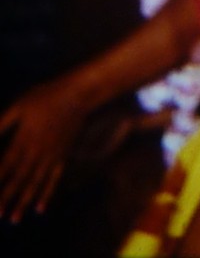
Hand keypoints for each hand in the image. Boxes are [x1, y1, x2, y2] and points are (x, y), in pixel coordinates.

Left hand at [0, 77, 87, 222]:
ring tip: (13, 219)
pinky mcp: (62, 157)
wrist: (77, 95)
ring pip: (35, 183)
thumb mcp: (19, 105)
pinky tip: (40, 208)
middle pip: (19, 178)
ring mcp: (51, 156)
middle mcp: (37, 152)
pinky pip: (54, 179)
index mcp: (24, 139)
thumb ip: (2, 122)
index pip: (5, 165)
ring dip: (24, 201)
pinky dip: (47, 194)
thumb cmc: (45, 97)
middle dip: (7, 196)